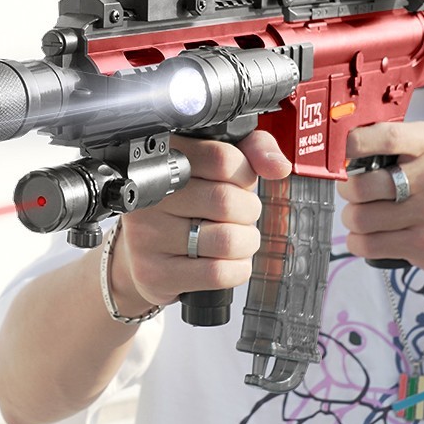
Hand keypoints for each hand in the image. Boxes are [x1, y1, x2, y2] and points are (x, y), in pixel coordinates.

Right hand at [109, 131, 292, 315]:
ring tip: (238, 237)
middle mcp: (150, 196)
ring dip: (246, 242)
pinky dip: (236, 269)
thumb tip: (277, 166)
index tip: (241, 181)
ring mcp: (147, 235)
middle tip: (241, 214)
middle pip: (226, 201)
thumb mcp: (216, 165)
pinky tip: (228, 260)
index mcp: (165, 160)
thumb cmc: (188, 203)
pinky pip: (217, 273)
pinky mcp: (154, 272)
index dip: (244, 173)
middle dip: (248, 210)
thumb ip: (252, 150)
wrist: (145, 251)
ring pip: (225, 240)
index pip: (221, 159)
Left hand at [337, 121, 423, 294]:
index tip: (341, 153)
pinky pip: (367, 244)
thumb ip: (393, 143)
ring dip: (352, 218)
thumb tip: (343, 145)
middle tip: (354, 192)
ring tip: (363, 214)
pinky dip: (358, 241)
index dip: (354, 144)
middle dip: (347, 190)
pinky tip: (369, 235)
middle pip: (361, 185)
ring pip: (359, 217)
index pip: (386, 137)